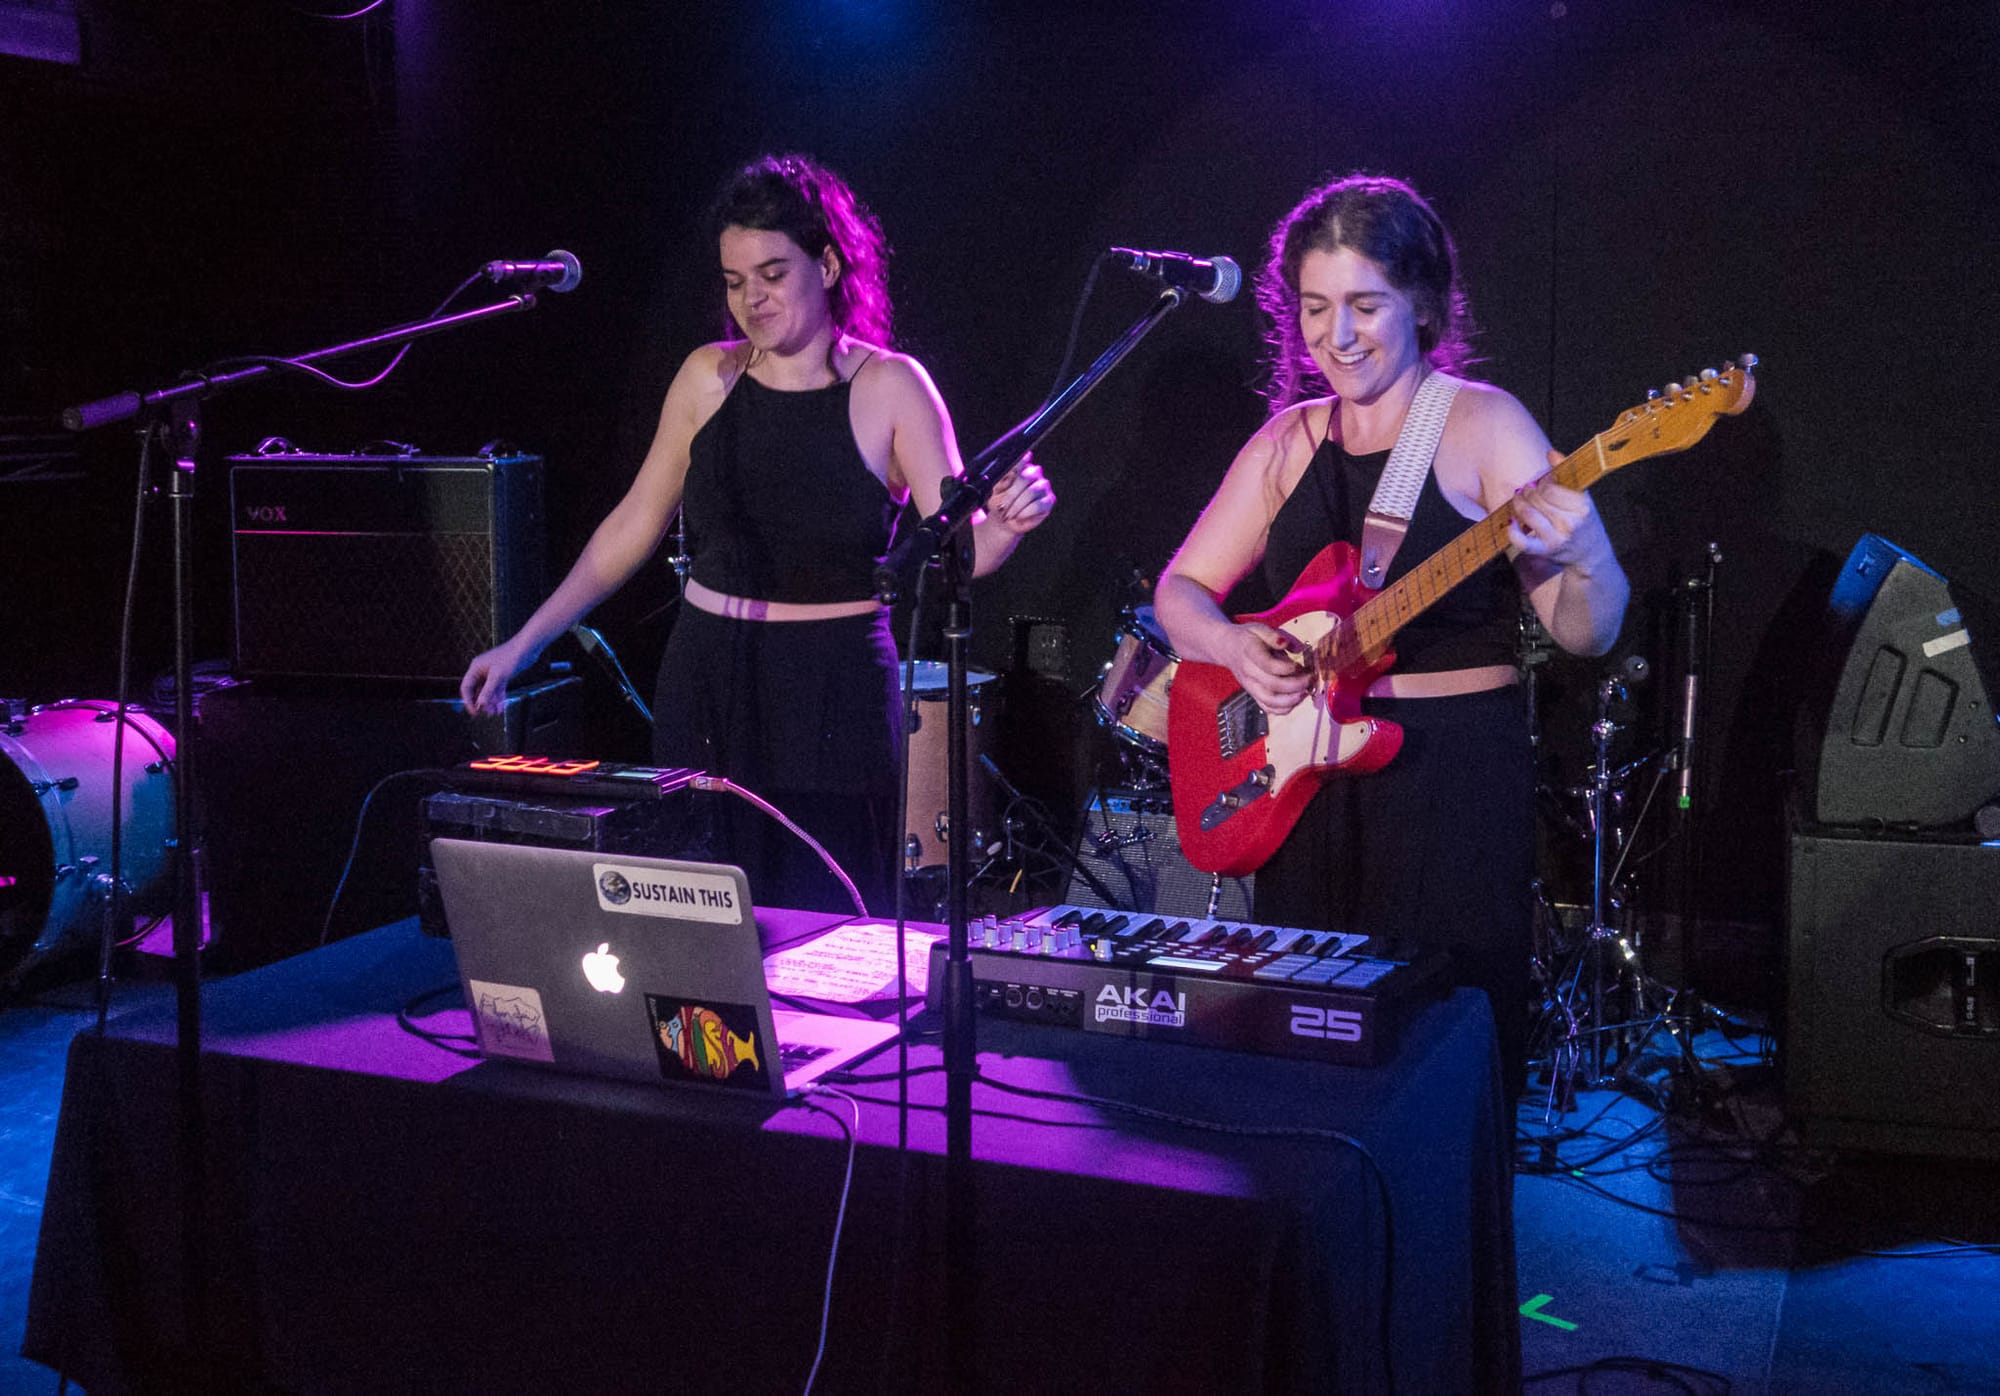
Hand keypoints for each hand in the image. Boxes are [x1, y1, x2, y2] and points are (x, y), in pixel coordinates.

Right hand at [460, 639, 527, 716]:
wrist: (527, 648)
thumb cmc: (511, 657)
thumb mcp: (498, 676)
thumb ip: (488, 691)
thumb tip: (480, 704)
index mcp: (476, 668)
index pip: (466, 687)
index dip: (468, 701)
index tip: (474, 712)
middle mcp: (482, 671)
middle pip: (476, 690)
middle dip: (481, 703)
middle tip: (486, 714)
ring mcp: (492, 673)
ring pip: (488, 691)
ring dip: (490, 702)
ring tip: (494, 713)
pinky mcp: (502, 676)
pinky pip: (497, 689)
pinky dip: (498, 698)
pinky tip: (501, 708)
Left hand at [983, 456, 1054, 534]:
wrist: (1004, 522)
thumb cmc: (999, 504)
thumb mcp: (994, 492)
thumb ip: (1001, 482)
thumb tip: (1009, 476)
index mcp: (1019, 466)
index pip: (1020, 460)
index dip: (1018, 464)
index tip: (1012, 472)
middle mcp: (1034, 473)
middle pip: (1026, 477)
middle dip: (1011, 494)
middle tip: (1002, 506)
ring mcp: (1043, 486)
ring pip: (1032, 492)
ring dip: (1017, 505)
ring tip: (1008, 514)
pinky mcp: (1049, 500)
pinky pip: (1038, 505)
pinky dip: (1025, 512)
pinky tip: (1018, 516)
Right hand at [1226, 621, 1314, 715]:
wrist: (1227, 647)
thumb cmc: (1247, 638)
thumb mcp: (1260, 628)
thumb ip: (1276, 636)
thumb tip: (1297, 647)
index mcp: (1250, 654)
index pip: (1269, 666)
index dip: (1288, 668)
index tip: (1300, 665)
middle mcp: (1249, 673)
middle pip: (1272, 685)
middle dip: (1296, 685)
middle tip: (1310, 678)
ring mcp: (1250, 686)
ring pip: (1270, 701)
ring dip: (1291, 700)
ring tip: (1305, 692)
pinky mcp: (1253, 694)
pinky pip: (1268, 708)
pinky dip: (1283, 709)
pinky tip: (1296, 700)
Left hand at [1508, 449, 1614, 571]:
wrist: (1590, 553)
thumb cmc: (1583, 520)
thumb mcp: (1582, 496)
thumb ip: (1567, 474)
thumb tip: (1551, 453)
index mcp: (1582, 506)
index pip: (1550, 487)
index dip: (1542, 481)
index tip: (1542, 481)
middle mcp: (1570, 522)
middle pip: (1538, 498)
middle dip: (1528, 491)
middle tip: (1526, 489)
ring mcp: (1557, 538)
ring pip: (1528, 514)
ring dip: (1518, 504)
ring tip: (1518, 499)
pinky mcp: (1545, 551)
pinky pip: (1523, 542)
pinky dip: (1512, 532)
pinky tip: (1511, 522)